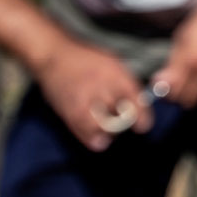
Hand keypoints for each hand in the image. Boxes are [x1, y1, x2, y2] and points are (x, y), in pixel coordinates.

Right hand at [33, 40, 149, 151]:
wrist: (54, 57)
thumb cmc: (86, 58)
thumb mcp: (112, 63)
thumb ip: (124, 82)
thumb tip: (137, 100)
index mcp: (116, 75)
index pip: (135, 99)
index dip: (142, 116)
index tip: (142, 126)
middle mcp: (102, 89)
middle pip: (121, 116)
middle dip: (125, 122)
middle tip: (123, 121)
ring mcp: (85, 102)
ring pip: (104, 128)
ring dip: (109, 132)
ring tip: (109, 129)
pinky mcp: (70, 113)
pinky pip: (86, 134)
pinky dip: (95, 139)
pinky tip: (98, 137)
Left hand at [153, 0, 196, 107]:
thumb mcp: (183, 36)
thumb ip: (173, 62)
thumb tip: (162, 81)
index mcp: (191, 60)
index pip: (175, 92)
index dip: (167, 93)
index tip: (166, 86)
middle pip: (190, 100)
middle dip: (181, 97)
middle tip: (180, 86)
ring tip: (196, 85)